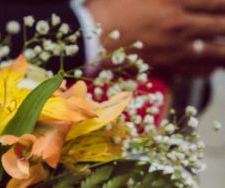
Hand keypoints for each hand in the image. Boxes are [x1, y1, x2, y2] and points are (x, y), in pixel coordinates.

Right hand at [87, 0, 224, 74]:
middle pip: (222, 26)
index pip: (218, 2)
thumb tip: (183, 0)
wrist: (88, 38)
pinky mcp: (164, 64)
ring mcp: (173, 48)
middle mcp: (179, 25)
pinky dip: (209, 67)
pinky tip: (215, 65)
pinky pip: (195, 69)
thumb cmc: (109, 8)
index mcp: (174, 1)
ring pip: (215, 51)